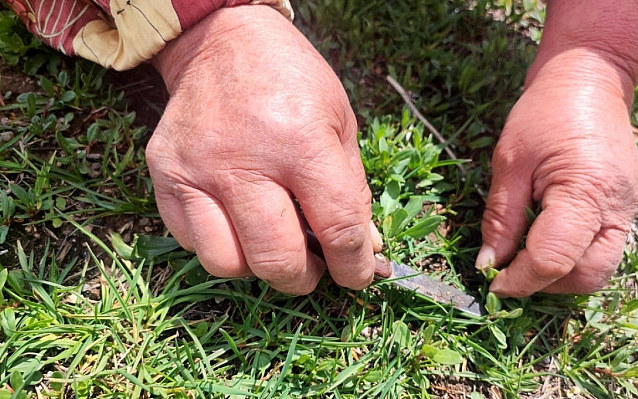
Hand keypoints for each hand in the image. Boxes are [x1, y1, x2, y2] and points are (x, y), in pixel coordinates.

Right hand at [147, 5, 381, 294]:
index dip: (354, 266)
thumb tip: (366, 252)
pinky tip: (237, 221)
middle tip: (314, 267)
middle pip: (277, 261)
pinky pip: (191, 242)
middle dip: (304, 279)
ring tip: (273, 244)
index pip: (337, 230)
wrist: (221, 43)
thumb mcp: (340, 123)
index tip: (358, 275)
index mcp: (301, 142)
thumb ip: (353, 192)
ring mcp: (197, 170)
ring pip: (227, 264)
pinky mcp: (164, 174)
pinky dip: (221, 245)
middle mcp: (244, 161)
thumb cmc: (292, 81)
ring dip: (258, 267)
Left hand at [473, 0, 637, 297]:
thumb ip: (500, 219)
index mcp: (586, 191)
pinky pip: (602, 250)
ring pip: (599, 269)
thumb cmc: (543, 113)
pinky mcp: (628, 209)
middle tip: (508, 272)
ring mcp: (630, 210)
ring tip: (525, 257)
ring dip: (560, 276)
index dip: (519, 280)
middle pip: (586, 276)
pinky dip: (572, 257)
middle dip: (544, 284)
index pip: (553, 259)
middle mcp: (618, 208)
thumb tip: (489, 265)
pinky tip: (545, 240)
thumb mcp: (509, 163)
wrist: (588, 79)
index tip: (492, 283)